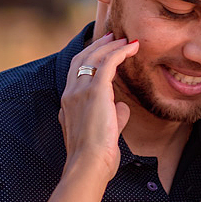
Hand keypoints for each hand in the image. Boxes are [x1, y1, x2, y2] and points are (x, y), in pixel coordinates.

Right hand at [60, 33, 138, 178]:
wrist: (88, 165)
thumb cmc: (96, 158)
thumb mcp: (103, 133)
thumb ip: (112, 117)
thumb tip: (122, 108)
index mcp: (68, 103)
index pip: (76, 72)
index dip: (89, 58)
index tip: (102, 50)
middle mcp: (71, 93)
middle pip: (83, 59)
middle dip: (98, 45)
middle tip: (113, 36)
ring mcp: (80, 90)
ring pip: (95, 57)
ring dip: (111, 46)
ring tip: (126, 40)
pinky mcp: (95, 91)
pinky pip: (108, 63)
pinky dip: (120, 52)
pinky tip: (132, 48)